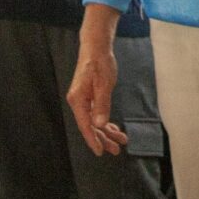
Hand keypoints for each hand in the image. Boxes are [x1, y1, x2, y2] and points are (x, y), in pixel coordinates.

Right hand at [66, 6, 127, 155]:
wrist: (96, 47)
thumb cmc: (99, 62)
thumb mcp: (104, 84)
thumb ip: (101, 105)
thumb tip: (98, 124)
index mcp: (78, 100)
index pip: (85, 125)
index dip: (93, 140)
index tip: (101, 151)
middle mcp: (78, 101)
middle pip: (90, 126)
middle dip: (103, 138)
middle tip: (116, 150)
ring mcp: (83, 99)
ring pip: (94, 121)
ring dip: (106, 131)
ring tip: (120, 141)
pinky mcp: (88, 96)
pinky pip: (96, 113)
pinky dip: (105, 121)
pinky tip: (113, 127)